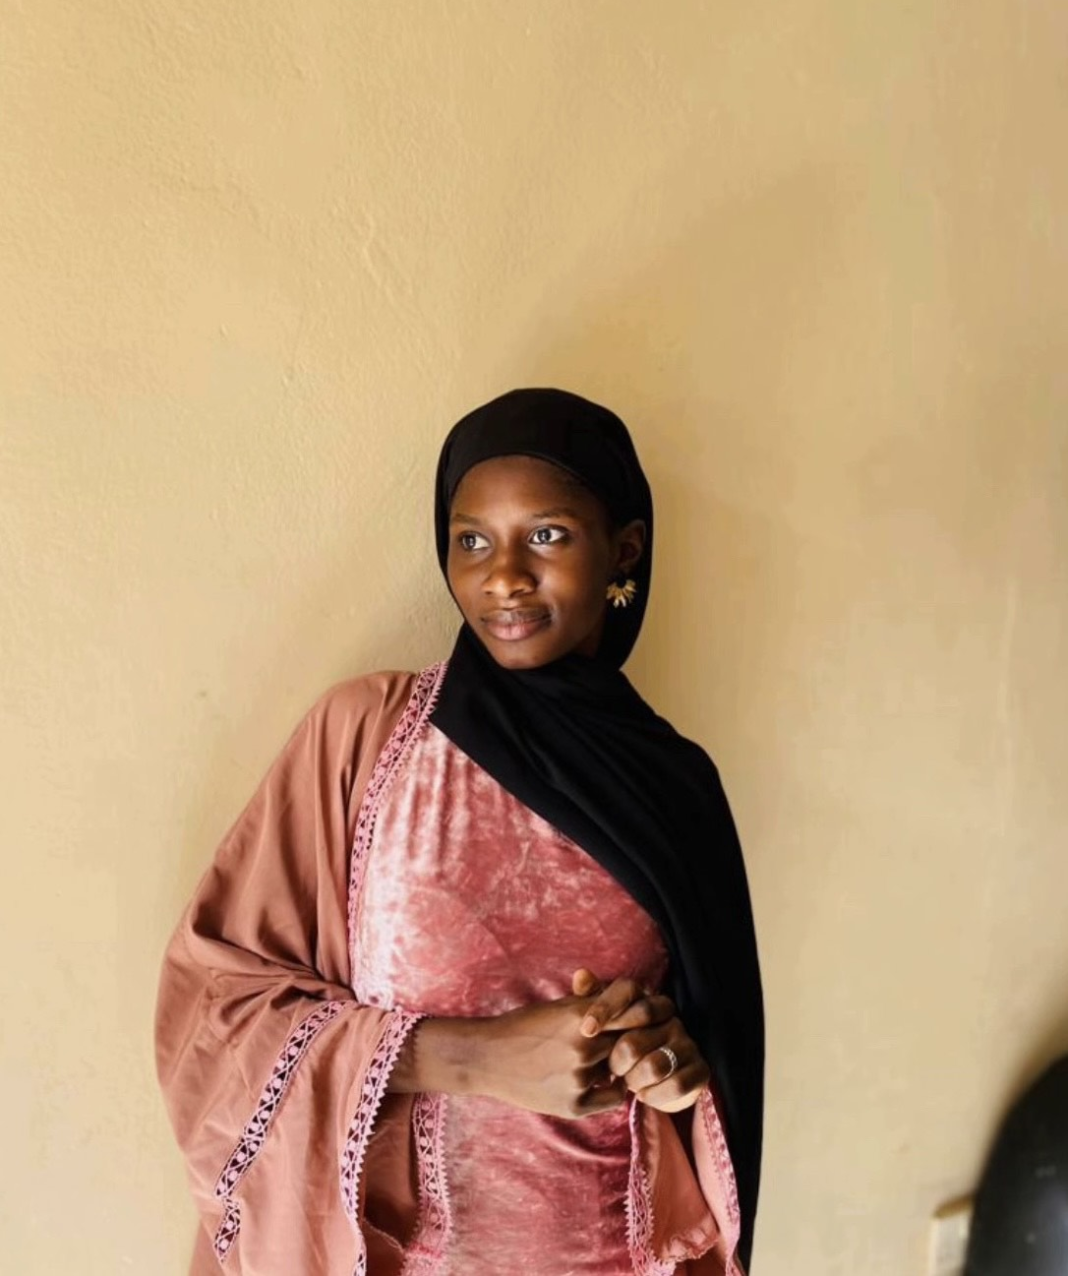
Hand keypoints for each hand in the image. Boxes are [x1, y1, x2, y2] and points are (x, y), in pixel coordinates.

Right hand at [463, 991, 628, 1119]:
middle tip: (613, 1044)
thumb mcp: (558, 1006)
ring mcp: (578, 1078)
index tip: (629, 1024)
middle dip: (622, 1044)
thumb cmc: (524, 1026)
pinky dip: (611, 1088)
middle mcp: (583, 1046)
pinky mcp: (573, 1105)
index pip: (632, 1017)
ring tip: (593, 1061)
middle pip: (627, 1044)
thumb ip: (594, 1003)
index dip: (632, 1021)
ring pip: (618, 1070)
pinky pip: (613, 1096)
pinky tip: (598, 1080)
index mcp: (581, 1016)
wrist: (487, 1057)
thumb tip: (630, 1005)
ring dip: (612, 1066)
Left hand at [572, 968, 710, 1113]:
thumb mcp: (603, 1027)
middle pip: (635, 1039)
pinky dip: (655, 1095)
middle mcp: (672, 1019)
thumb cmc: (621, 1050)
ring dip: (635, 1080)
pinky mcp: (700, 1070)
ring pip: (656, 1065)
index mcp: (649, 1002)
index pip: (627, 991)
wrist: (653, 1083)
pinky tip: (644, 1094)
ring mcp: (688, 1044)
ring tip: (628, 1082)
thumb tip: (581, 974)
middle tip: (610, 1070)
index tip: (586, 1030)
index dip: (605, 1008)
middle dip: (617, 1060)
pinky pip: (676, 1085)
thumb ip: (590, 1001)